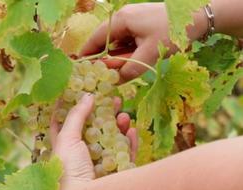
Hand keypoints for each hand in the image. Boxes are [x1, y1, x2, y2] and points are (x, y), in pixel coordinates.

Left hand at [49, 93, 136, 189]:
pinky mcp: (116, 170)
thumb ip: (77, 116)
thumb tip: (88, 95)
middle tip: (113, 99)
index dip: (71, 107)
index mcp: (65, 145)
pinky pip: (125, 153)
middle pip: (94, 127)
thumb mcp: (67, 139)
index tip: (80, 91)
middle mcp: (82, 152)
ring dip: (119, 125)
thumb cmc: (68, 169)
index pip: (65, 122)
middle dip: (104, 112)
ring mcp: (100, 161)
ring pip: (112, 138)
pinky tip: (132, 131)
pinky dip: (130, 142)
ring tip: (124, 114)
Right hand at [80, 3, 207, 81]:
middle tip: (102, 75)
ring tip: (120, 72)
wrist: (198, 18)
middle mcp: (123, 19)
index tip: (80, 68)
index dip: (87, 54)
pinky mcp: (141, 26)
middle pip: (107, 42)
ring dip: (119, 58)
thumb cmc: (172, 32)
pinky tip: (133, 61)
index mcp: (121, 20)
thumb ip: (129, 70)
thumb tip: (113, 82)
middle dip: (106, 59)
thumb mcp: (149, 53)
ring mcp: (133, 21)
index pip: (96, 38)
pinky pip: (129, 42)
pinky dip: (128, 53)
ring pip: (119, 43)